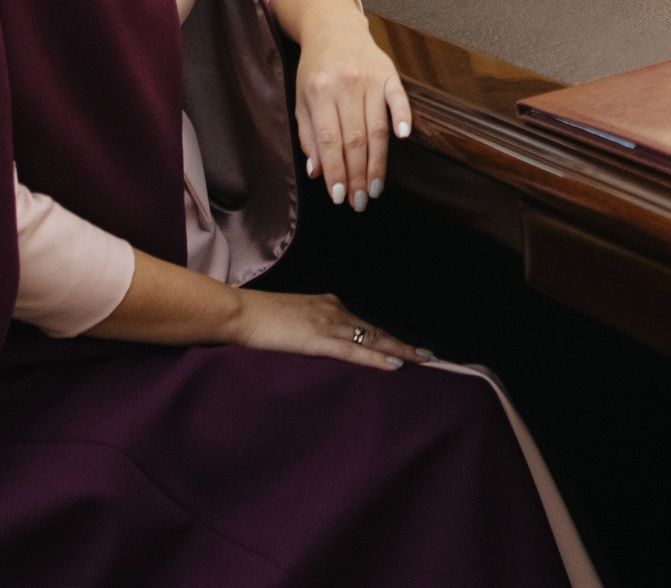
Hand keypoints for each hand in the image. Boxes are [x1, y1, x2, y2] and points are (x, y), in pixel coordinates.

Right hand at [231, 289, 423, 372]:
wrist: (239, 313)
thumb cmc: (258, 319)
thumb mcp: (291, 320)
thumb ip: (310, 328)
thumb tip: (320, 341)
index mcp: (328, 305)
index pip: (366, 325)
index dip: (388, 338)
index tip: (409, 347)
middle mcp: (334, 310)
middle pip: (376, 332)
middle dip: (404, 344)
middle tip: (430, 355)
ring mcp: (328, 323)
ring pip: (372, 340)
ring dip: (400, 351)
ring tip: (424, 361)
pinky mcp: (318, 339)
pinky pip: (355, 352)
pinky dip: (377, 359)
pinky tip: (396, 365)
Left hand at [293, 0, 410, 212]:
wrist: (333, 28)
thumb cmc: (315, 69)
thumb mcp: (301, 100)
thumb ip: (308, 135)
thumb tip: (317, 171)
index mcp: (319, 93)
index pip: (330, 141)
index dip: (336, 171)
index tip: (339, 196)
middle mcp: (345, 85)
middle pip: (355, 139)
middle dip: (358, 175)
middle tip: (360, 201)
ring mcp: (369, 78)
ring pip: (376, 127)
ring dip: (377, 162)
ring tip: (375, 188)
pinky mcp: (389, 73)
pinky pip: (398, 97)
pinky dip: (402, 116)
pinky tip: (403, 137)